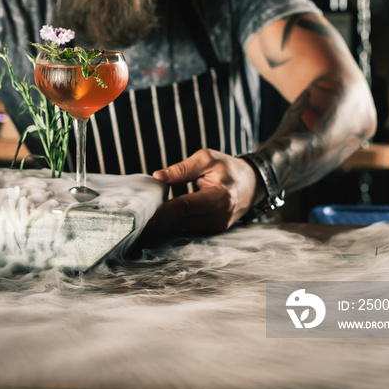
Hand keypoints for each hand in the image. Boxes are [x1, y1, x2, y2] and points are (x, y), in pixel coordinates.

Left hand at [147, 149, 261, 235]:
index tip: (143, 214)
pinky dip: (175, 223)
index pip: (184, 206)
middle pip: (181, 221)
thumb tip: (157, 176)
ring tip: (144, 218)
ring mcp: (217, 226)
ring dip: (164, 223)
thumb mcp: (207, 159)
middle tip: (135, 218)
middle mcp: (218, 217)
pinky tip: (160, 219)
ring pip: (183, 227)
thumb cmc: (229, 168)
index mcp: (218, 197)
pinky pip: (189, 228)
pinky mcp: (214, 230)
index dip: (162, 211)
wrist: (253, 183)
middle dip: (158, 219)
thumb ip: (182, 169)